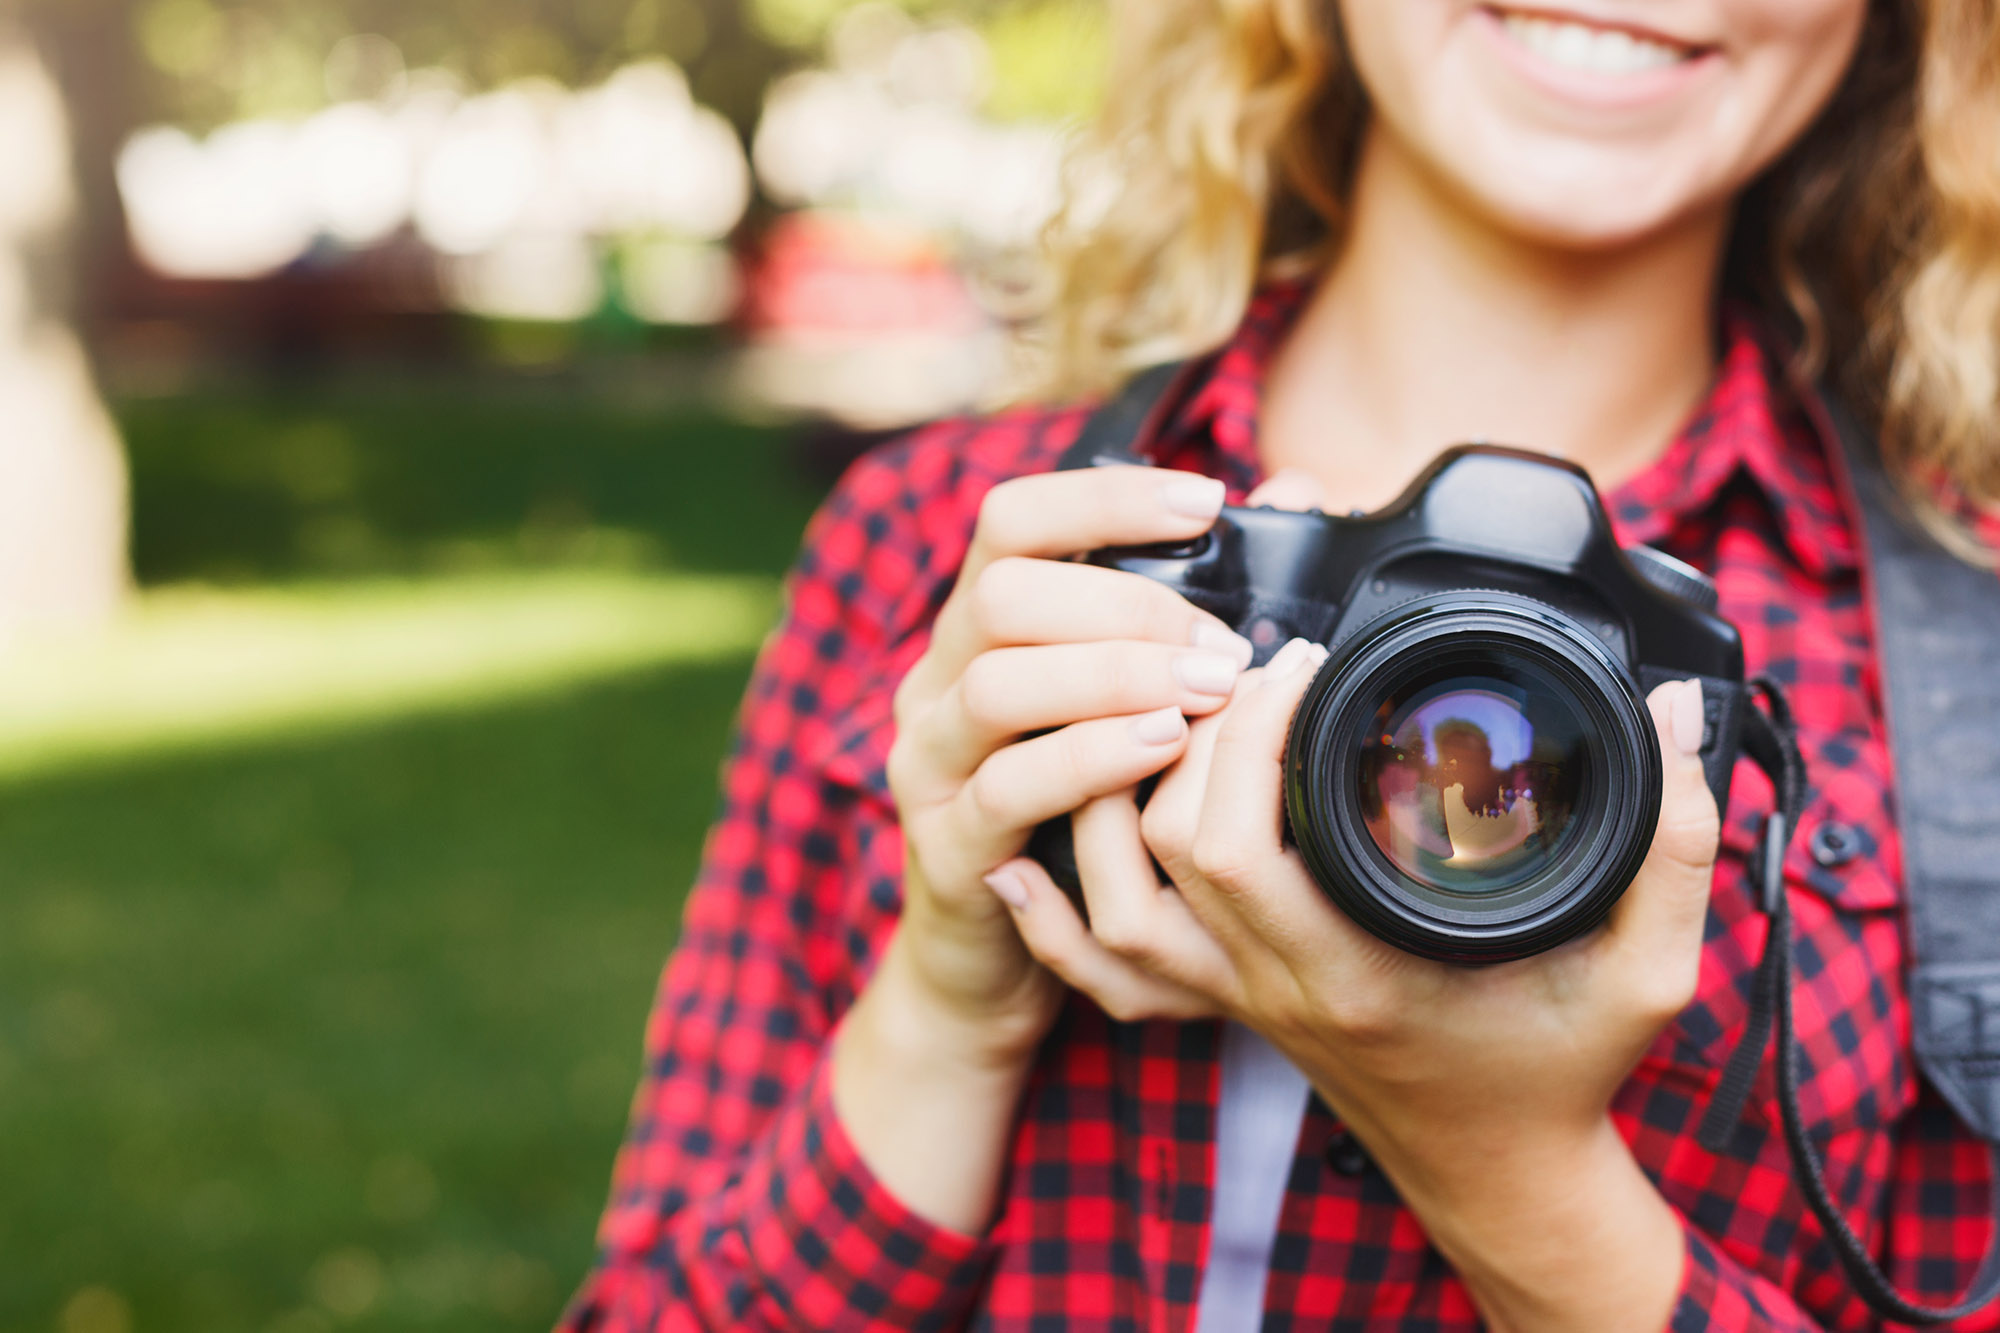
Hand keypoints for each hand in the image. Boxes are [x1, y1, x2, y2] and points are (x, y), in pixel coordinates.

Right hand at [873, 463, 1252, 1069]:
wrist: (993, 961)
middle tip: (1223, 647)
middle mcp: (936, 682)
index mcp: (977, 629)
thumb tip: (1294, 495)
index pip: (1013, 520)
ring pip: (998, 687)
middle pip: (1003, 595)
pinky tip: (1161, 749)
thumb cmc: (1081, 815)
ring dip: (1114, 678)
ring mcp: (930, 763)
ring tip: (1207, 691)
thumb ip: (1194, 604)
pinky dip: (1090, 760)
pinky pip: (1009, 788)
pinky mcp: (947, 844)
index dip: (1105, 497)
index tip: (1208, 502)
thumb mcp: (1125, 702)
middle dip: (1126, 607)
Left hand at [1002, 638, 1716, 1327]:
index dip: (1244, 737)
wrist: (1502, 1175)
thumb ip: (1675, 844)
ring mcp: (1238, 1000)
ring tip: (1168, 712)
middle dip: (1183, 739)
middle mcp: (1275, 987)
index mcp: (1358, 971)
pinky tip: (1029, 857)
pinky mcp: (1225, 1003)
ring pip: (1118, 901)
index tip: (1297, 657)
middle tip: (1239, 664)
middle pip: (1162, 851)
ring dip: (1116, 799)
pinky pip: (1107, 968)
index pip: (1239, 847)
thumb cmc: (1562, 1074)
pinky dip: (1056, 913)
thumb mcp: (1650, 973)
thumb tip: (1680, 713)